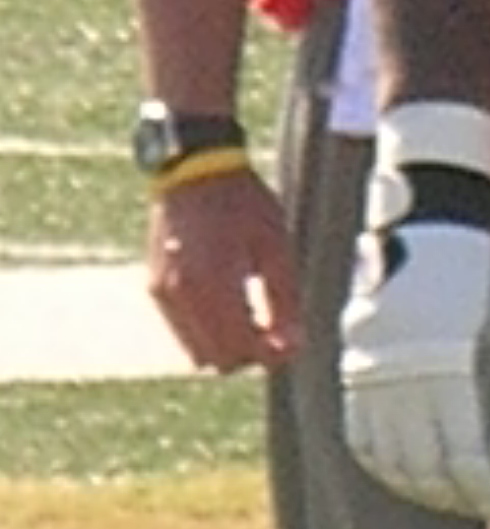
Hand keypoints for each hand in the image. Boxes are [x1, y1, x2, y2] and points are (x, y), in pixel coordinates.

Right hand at [146, 167, 301, 371]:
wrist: (195, 170)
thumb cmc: (243, 203)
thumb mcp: (276, 246)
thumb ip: (284, 299)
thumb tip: (293, 344)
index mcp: (215, 284)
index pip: (241, 348)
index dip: (270, 356)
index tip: (292, 347)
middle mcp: (183, 296)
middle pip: (218, 359)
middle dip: (250, 355)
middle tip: (276, 333)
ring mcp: (165, 294)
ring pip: (197, 351)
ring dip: (227, 346)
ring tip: (255, 318)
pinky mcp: (156, 287)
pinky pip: (183, 330)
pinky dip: (207, 331)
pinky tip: (230, 305)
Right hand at [339, 101, 489, 523]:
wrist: (433, 217)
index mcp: (452, 362)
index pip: (466, 457)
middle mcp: (403, 374)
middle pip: (426, 468)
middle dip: (460, 498)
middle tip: (489, 506)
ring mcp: (371, 371)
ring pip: (390, 460)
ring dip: (423, 490)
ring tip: (457, 496)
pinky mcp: (354, 365)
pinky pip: (360, 437)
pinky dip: (384, 466)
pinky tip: (412, 473)